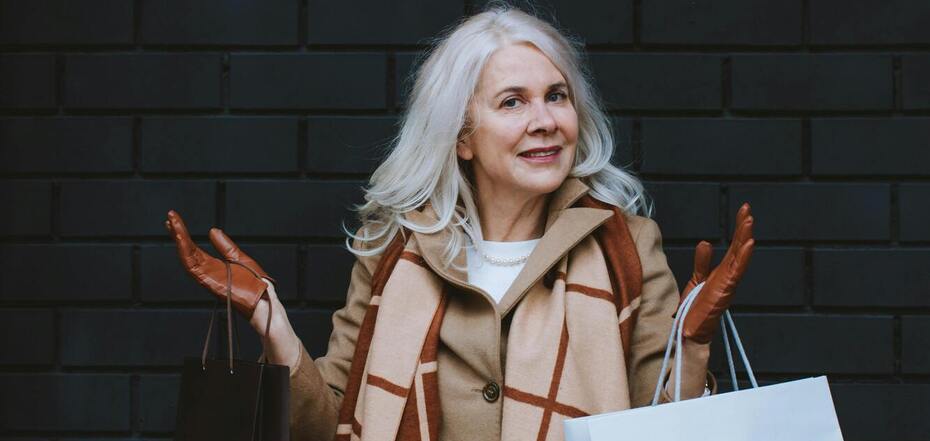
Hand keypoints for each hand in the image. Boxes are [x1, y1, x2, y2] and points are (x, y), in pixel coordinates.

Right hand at [164, 209, 271, 318]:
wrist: (263, 299)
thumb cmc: (255, 284)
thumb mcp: (239, 258)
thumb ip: (225, 246)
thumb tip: (212, 230)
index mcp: (213, 266)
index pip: (193, 248)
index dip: (183, 234)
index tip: (175, 220)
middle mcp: (206, 271)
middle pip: (187, 250)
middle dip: (177, 233)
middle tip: (170, 217)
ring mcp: (206, 276)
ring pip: (186, 256)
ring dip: (179, 239)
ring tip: (172, 223)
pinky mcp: (208, 281)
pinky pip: (193, 265)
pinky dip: (185, 251)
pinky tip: (181, 238)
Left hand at [680, 203, 754, 343]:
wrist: (690, 331)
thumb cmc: (695, 308)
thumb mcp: (697, 279)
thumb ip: (702, 261)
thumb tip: (706, 242)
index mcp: (723, 271)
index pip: (734, 245)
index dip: (739, 228)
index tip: (744, 210)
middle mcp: (729, 275)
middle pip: (739, 247)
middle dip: (743, 227)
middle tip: (747, 208)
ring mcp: (729, 282)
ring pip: (740, 256)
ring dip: (745, 238)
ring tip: (748, 220)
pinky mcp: (725, 290)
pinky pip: (737, 271)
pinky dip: (743, 257)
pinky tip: (748, 243)